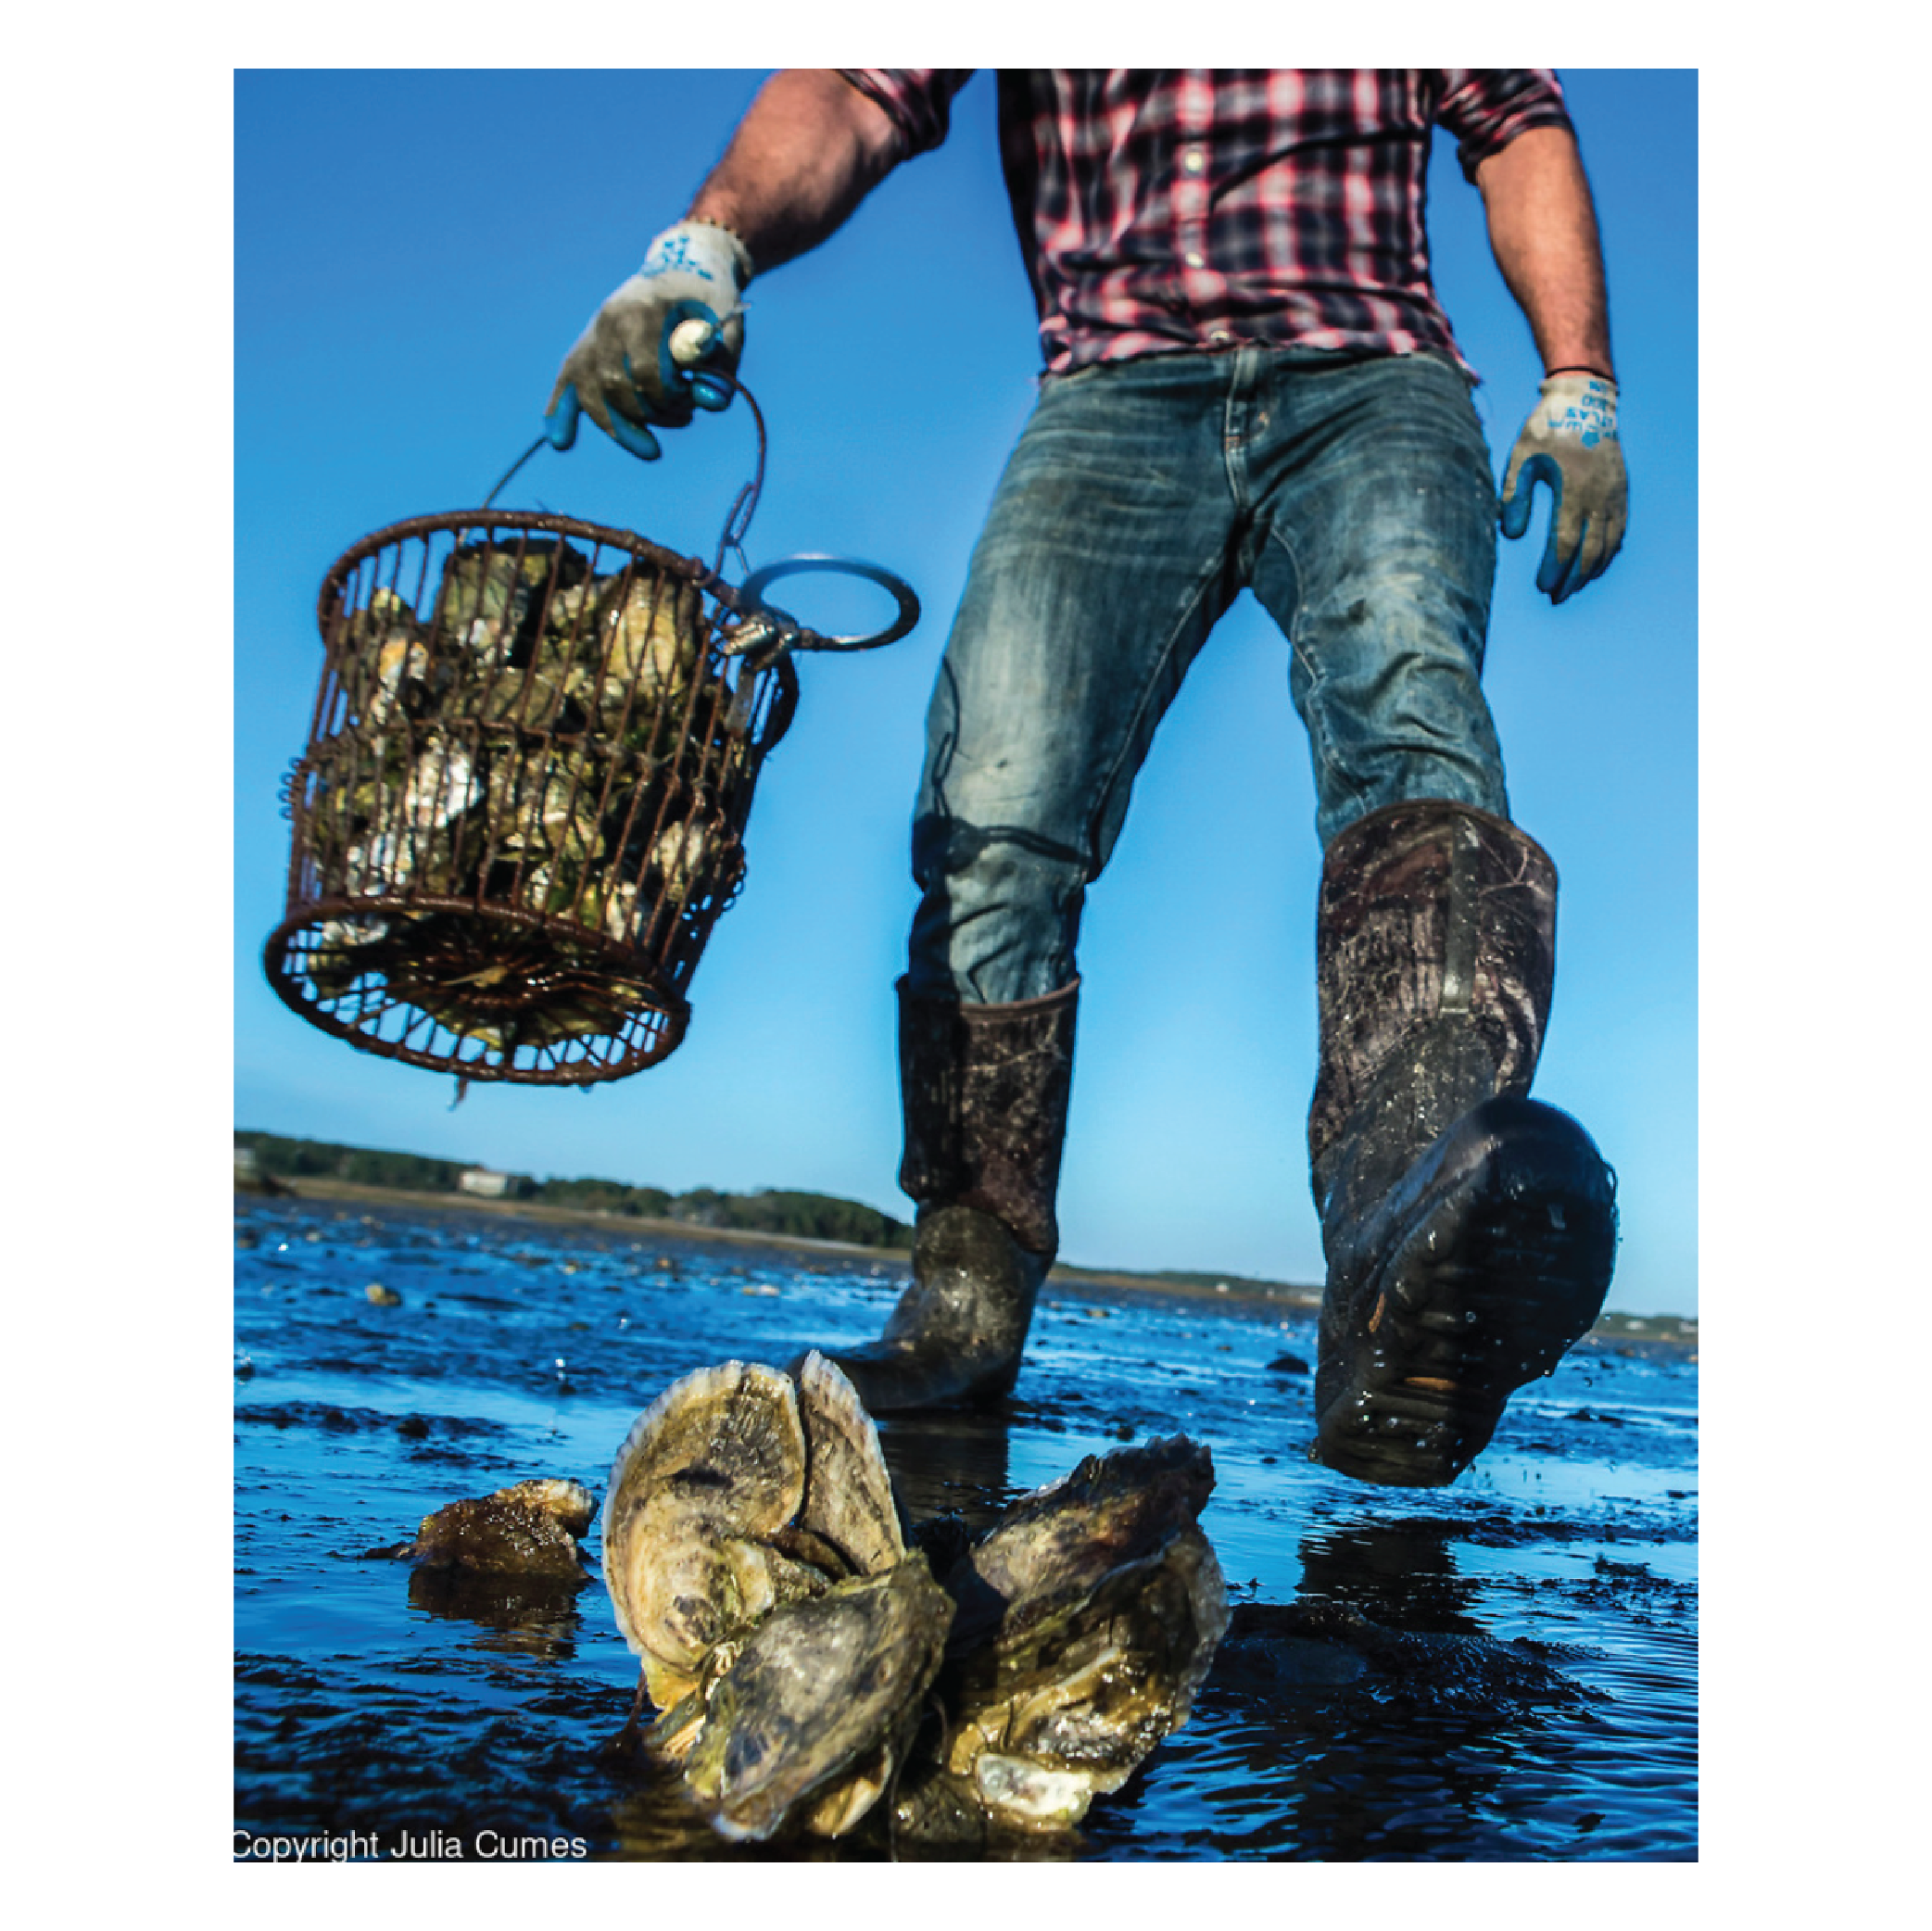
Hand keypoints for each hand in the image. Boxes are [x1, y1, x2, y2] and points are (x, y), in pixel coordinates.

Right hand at [544, 221, 751, 460]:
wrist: (683, 270)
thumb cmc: (708, 302)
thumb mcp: (728, 328)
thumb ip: (723, 366)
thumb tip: (712, 403)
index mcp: (643, 308)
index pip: (645, 370)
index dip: (670, 395)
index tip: (690, 395)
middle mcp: (609, 320)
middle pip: (615, 386)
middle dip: (652, 413)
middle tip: (685, 414)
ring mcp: (593, 335)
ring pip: (591, 395)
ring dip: (624, 429)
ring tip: (653, 448)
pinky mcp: (585, 350)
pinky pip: (567, 385)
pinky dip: (561, 414)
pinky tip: (560, 442)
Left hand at [1499, 373, 1626, 603]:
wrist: (1584, 401)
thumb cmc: (1546, 430)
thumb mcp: (1521, 457)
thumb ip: (1514, 496)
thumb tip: (1512, 535)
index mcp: (1573, 488)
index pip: (1566, 541)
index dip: (1555, 568)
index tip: (1542, 586)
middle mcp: (1599, 495)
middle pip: (1590, 550)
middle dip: (1573, 578)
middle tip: (1556, 598)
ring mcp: (1615, 493)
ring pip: (1609, 543)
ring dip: (1592, 570)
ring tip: (1574, 588)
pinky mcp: (1622, 490)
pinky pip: (1620, 529)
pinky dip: (1609, 551)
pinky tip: (1596, 565)